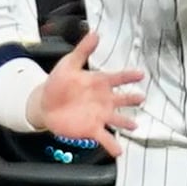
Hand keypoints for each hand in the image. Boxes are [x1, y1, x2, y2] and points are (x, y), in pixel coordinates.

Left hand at [27, 29, 142, 145]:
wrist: (45, 104)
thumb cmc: (58, 83)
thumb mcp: (69, 64)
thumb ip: (83, 51)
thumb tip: (94, 34)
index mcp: (99, 82)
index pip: (117, 77)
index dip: (128, 76)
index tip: (140, 74)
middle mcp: (103, 99)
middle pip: (122, 99)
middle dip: (131, 99)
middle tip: (141, 98)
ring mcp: (99, 115)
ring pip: (117, 120)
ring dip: (126, 123)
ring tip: (134, 126)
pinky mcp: (92, 129)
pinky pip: (105, 138)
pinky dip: (113, 145)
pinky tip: (119, 151)